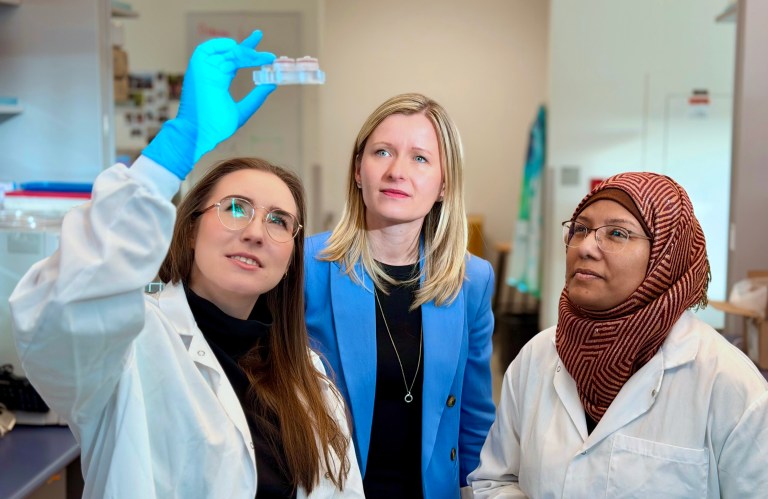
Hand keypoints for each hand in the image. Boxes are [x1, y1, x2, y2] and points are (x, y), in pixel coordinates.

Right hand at [143, 30, 276, 179]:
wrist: (200, 133)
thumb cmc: (217, 126)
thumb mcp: (242, 110)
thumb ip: (256, 97)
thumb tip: (272, 83)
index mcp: (219, 81)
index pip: (236, 61)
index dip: (250, 54)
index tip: (267, 54)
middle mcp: (211, 72)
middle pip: (232, 54)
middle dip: (250, 50)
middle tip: (271, 56)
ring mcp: (204, 70)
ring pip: (224, 53)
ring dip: (242, 51)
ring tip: (258, 57)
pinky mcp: (196, 68)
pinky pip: (205, 49)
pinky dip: (219, 45)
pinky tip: (236, 47)